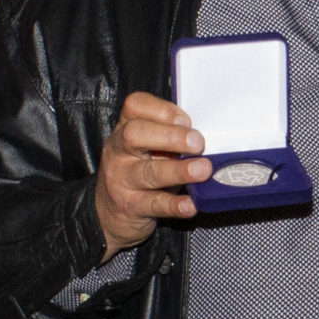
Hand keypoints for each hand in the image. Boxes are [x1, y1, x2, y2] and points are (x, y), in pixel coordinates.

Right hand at [94, 92, 210, 259]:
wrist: (110, 212)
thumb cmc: (140, 171)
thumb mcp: (149, 148)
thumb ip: (170, 137)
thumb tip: (208, 137)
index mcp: (125, 128)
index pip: (135, 106)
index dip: (163, 110)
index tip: (187, 121)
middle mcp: (119, 151)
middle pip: (135, 134)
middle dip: (170, 136)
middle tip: (198, 144)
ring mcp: (122, 180)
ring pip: (147, 172)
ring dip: (178, 170)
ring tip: (203, 170)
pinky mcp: (131, 207)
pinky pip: (154, 204)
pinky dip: (175, 205)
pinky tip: (191, 204)